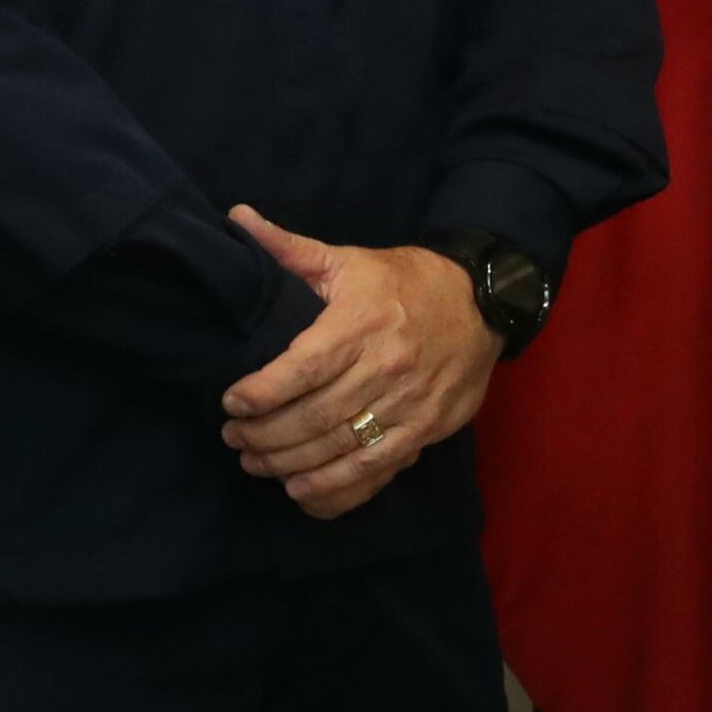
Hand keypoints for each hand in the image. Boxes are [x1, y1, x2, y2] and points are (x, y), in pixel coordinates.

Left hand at [217, 208, 499, 519]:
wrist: (483, 302)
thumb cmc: (403, 281)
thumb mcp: (347, 259)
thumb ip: (289, 249)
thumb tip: (236, 217)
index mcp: (359, 325)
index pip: (303, 368)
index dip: (261, 392)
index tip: (229, 403)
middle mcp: (385, 370)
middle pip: (316, 417)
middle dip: (265, 435)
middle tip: (232, 439)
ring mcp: (410, 406)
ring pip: (342, 449)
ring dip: (292, 466)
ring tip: (255, 465)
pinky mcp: (427, 431)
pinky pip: (378, 471)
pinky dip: (338, 491)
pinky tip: (304, 494)